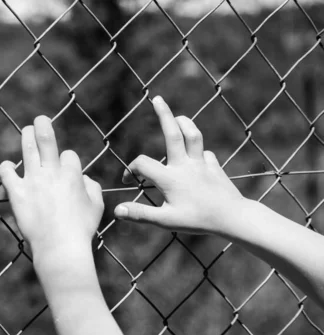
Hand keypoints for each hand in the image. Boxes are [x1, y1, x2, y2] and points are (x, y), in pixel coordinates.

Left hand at [0, 116, 103, 255]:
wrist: (60, 248)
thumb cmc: (81, 230)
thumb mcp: (97, 207)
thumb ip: (92, 188)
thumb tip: (84, 179)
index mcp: (72, 174)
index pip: (69, 155)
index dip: (68, 161)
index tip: (66, 172)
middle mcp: (51, 172)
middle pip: (46, 140)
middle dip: (43, 126)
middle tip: (40, 119)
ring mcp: (33, 181)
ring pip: (27, 148)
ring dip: (26, 136)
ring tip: (27, 130)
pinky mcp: (17, 193)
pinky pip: (6, 172)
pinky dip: (7, 167)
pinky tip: (9, 168)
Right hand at [115, 96, 244, 234]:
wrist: (233, 218)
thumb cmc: (198, 220)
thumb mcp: (165, 221)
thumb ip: (140, 214)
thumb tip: (116, 210)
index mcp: (170, 178)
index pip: (143, 164)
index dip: (131, 169)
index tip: (129, 180)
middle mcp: (185, 166)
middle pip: (172, 134)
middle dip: (164, 114)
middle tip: (157, 98)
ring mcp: (201, 165)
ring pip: (193, 136)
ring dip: (184, 124)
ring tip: (178, 117)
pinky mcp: (215, 169)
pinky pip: (205, 154)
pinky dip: (199, 152)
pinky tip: (197, 157)